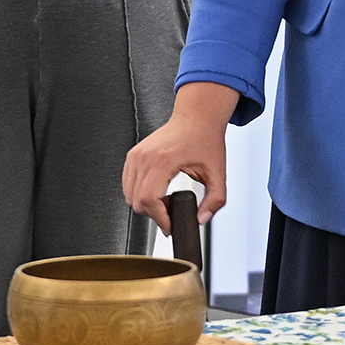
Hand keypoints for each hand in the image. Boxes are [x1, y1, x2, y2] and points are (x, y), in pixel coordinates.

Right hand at [122, 81, 240, 230]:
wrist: (196, 118)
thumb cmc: (205, 140)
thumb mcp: (217, 173)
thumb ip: (215, 201)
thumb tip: (201, 219)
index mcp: (163, 160)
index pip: (148, 199)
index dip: (159, 218)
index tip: (169, 226)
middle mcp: (145, 157)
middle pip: (136, 200)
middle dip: (153, 213)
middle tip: (170, 211)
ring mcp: (136, 155)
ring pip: (129, 194)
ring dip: (145, 203)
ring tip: (164, 199)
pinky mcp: (132, 155)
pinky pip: (127, 183)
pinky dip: (139, 192)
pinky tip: (156, 189)